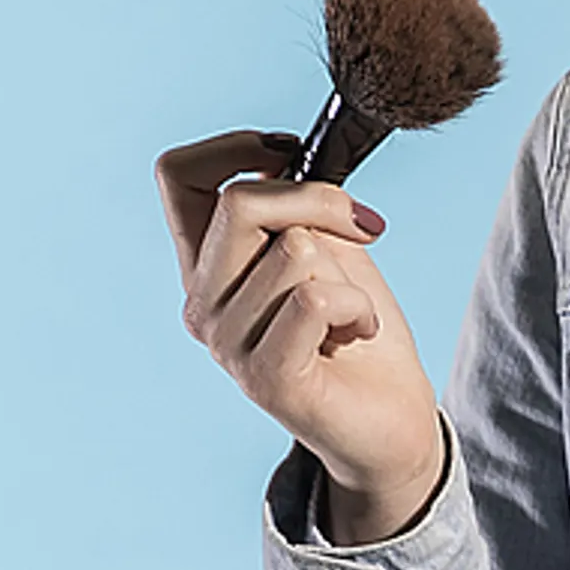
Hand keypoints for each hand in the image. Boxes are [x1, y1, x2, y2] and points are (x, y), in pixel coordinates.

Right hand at [155, 128, 449, 543]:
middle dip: (317, 200)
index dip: (234, 147)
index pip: (177, 175)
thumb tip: (286, 159)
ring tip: (351, 312)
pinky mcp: (265, 379)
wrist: (392, 422)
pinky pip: (315, 300)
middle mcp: (201, 305)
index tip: (292, 156)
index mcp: (204, 266)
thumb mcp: (327, 248)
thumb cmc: (357, 331)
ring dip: (347, 274)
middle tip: (360, 225)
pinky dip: (357, 308)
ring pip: (292, 250)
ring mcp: (227, 346)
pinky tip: (357, 333)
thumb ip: (294, 206)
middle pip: (239, 203)